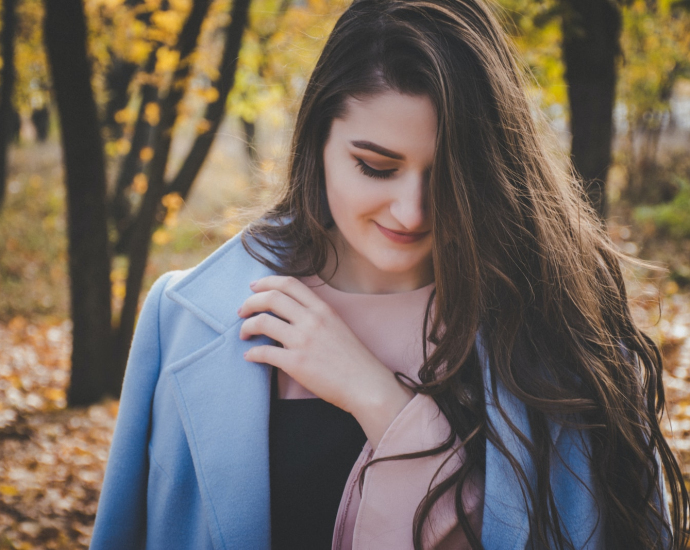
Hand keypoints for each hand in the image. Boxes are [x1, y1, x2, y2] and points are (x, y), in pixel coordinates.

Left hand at [238, 275, 414, 448]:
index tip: (254, 288)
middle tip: (242, 311)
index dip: (266, 282)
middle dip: (250, 303)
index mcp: (322, 309)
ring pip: (262, 322)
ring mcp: (303, 341)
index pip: (289, 283)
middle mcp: (312, 320)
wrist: (366, 385)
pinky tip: (250, 356)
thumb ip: (315, 316)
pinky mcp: (296, 363)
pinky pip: (263, 353)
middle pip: (271, 298)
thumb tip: (289, 313)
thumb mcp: (337, 326)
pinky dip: (251, 353)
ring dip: (246, 327)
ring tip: (244, 335)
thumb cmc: (354, 359)